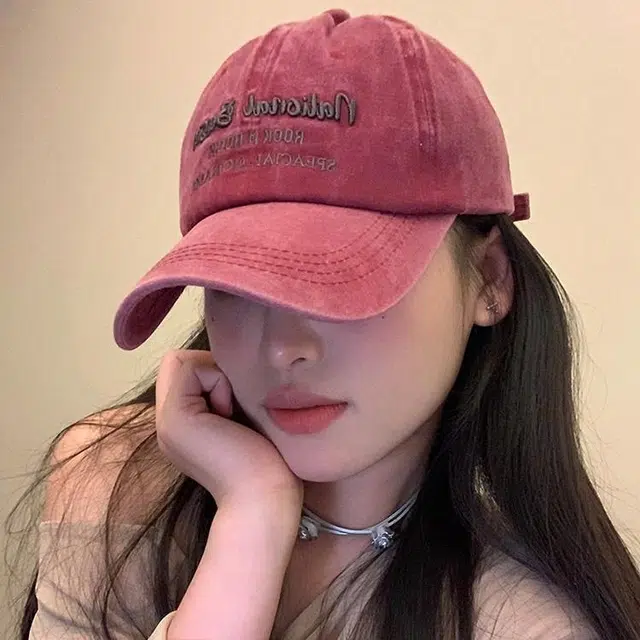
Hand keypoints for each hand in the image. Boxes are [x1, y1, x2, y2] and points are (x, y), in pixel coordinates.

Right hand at [155, 349, 302, 510]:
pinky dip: (218, 382)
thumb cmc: (267, 461)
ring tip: (232, 414)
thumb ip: (225, 394)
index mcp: (183, 423)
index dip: (211, 371)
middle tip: (233, 406)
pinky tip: (230, 415)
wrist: (264, 496)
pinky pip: (191, 368)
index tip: (235, 404)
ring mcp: (166, 421)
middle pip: (180, 361)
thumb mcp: (241, 417)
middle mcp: (167, 422)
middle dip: (212, 371)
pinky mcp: (175, 418)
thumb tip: (229, 363)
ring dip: (217, 377)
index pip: (183, 367)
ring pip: (184, 361)